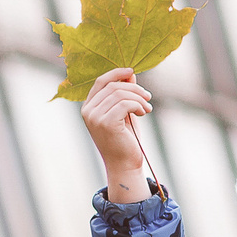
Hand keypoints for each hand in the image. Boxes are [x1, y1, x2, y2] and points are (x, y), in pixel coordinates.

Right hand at [81, 67, 152, 202]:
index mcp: (88, 107)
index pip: (101, 81)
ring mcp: (95, 117)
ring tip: (147, 108)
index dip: (116, 73)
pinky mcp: (106, 123)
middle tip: (148, 97)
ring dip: (139, 98)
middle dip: (134, 88)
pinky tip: (143, 113)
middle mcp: (88, 111)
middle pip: (113, 86)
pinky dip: (138, 105)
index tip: (132, 71)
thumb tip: (130, 74)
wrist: (124, 165)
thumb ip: (124, 94)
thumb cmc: (125, 139)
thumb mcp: (125, 112)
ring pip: (120, 94)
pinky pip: (125, 104)